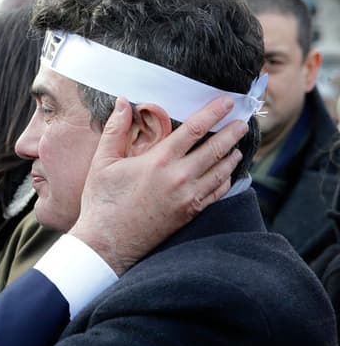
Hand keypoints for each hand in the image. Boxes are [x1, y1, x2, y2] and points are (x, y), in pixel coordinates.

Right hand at [71, 96, 247, 274]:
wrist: (107, 243)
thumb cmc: (102, 201)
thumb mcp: (102, 162)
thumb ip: (114, 130)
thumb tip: (123, 102)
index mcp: (158, 161)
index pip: (195, 130)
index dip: (213, 113)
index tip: (226, 102)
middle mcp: (179, 178)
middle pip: (216, 149)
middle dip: (232, 132)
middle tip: (243, 120)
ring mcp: (188, 198)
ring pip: (221, 171)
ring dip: (233, 154)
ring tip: (238, 144)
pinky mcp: (190, 213)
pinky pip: (217, 193)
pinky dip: (227, 179)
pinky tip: (228, 172)